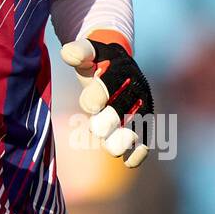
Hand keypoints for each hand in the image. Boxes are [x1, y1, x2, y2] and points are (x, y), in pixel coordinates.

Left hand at [60, 35, 153, 167]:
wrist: (116, 66)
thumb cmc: (97, 60)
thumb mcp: (88, 52)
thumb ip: (78, 52)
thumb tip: (68, 53)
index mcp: (122, 67)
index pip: (113, 80)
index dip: (101, 92)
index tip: (89, 106)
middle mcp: (136, 86)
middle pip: (126, 105)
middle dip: (112, 119)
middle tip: (97, 130)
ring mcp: (142, 105)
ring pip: (139, 123)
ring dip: (127, 138)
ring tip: (112, 149)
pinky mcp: (144, 121)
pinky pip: (146, 137)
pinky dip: (140, 150)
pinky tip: (129, 162)